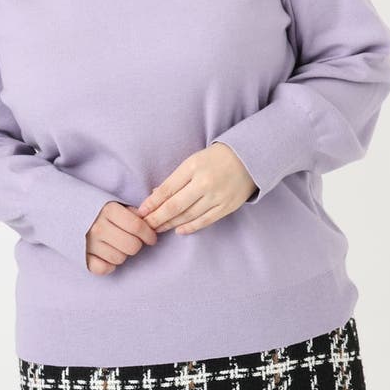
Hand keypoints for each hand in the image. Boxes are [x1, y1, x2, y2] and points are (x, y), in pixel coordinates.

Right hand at [85, 201, 158, 274]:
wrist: (68, 212)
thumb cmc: (98, 209)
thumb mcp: (115, 203)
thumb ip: (132, 212)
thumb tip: (149, 223)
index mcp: (108, 210)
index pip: (137, 227)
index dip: (149, 234)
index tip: (151, 238)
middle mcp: (98, 227)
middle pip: (132, 246)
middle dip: (137, 244)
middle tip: (133, 241)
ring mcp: (89, 243)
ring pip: (119, 258)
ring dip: (123, 254)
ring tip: (117, 246)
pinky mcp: (82, 256)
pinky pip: (103, 269)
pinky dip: (108, 266)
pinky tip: (107, 257)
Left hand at [136, 143, 256, 234]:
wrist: (249, 158)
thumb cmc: (216, 158)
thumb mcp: (193, 161)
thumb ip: (175, 179)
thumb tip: (155, 194)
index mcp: (193, 167)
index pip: (167, 189)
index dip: (152, 202)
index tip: (140, 211)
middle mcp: (204, 182)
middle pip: (175, 206)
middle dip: (156, 218)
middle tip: (144, 226)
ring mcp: (217, 196)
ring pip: (188, 215)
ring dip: (170, 224)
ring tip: (157, 229)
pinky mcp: (227, 206)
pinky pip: (205, 221)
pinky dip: (190, 227)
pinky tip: (178, 231)